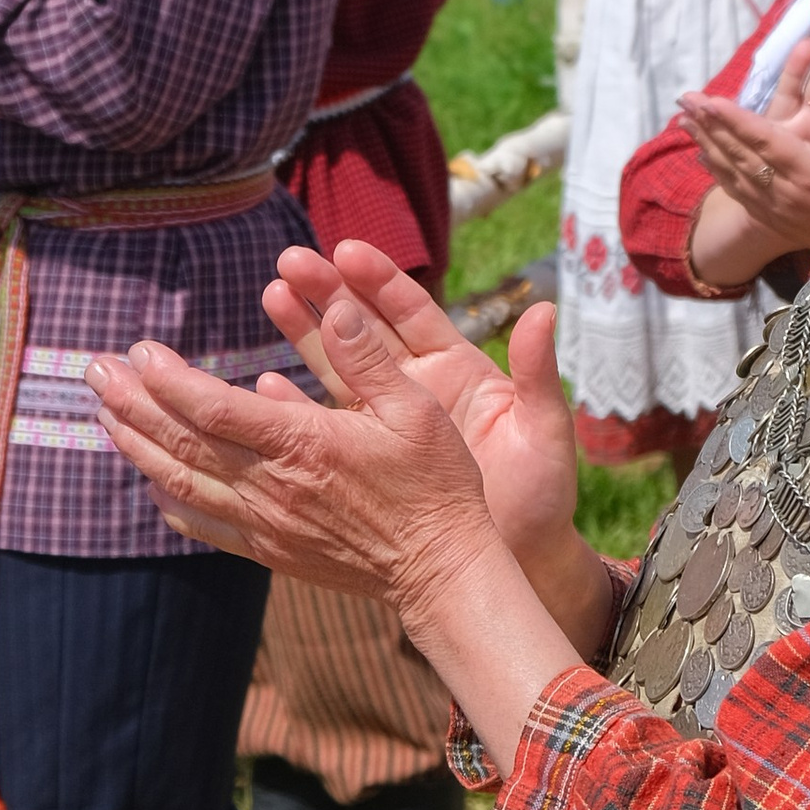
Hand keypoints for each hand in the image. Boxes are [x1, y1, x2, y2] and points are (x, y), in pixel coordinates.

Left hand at [91, 295, 587, 772]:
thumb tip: (334, 307)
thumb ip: (367, 357)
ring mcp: (266, 523)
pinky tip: (147, 479)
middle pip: (182, 443)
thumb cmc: (435, 482)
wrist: (440, 570)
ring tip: (104, 414)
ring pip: (181, 483)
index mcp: (304, 445)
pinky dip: (167, 500)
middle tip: (95, 369)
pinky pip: (203, 524)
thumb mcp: (415, 407)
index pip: (214, 409)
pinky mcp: (269, 550)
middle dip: (132, 404)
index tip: (140, 350)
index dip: (169, 379)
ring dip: (136, 447)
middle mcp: (273, 487)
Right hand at [260, 241, 598, 625]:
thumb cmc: (541, 496)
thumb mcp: (544, 432)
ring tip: (272, 296)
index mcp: (459, 369)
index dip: (379, 281)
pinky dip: (297, 406)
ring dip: (305, 333)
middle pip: (366, 328)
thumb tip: (543, 309)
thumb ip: (538, 374)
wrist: (519, 558)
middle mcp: (419, 387)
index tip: (345, 251)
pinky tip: (265, 386)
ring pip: (340, 367)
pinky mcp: (369, 459)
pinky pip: (327, 426)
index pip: (412, 312)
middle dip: (328, 292)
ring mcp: (390, 422)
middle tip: (290, 261)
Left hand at [679, 39, 809, 287]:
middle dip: (711, 125)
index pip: (767, 144)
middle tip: (684, 98)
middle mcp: (787, 192)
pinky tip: (701, 156)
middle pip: (741, 154)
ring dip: (707, 144)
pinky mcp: (772, 219)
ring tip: (684, 119)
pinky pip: (737, 192)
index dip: (737, 122)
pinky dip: (716, 171)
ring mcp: (776, 209)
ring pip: (733, 172)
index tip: (708, 101)